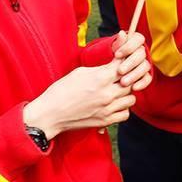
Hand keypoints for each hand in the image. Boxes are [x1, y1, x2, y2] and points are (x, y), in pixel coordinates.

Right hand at [22, 58, 137, 137]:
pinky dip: (123, 108)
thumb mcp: (80, 72)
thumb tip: (115, 60)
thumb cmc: (62, 90)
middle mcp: (107, 94)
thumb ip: (101, 68)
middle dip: (127, 78)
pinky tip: (115, 104)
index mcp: (100, 78)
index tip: (122, 60)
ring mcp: (107, 109)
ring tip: (117, 91)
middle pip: (131, 82)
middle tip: (120, 76)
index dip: (125, 61)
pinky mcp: (106, 121)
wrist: (50, 114)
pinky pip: (125, 113)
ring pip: (131, 98)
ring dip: (126, 94)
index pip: (124, 65)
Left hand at [111, 31, 152, 90]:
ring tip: (123, 82)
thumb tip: (122, 33)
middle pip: (141, 54)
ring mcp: (145, 63)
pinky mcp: (146, 75)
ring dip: (134, 74)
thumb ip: (118, 43)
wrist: (110, 72)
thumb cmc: (112, 58)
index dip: (129, 46)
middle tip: (119, 71)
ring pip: (145, 67)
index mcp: (136, 41)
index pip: (138, 39)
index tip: (117, 55)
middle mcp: (142, 51)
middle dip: (130, 63)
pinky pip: (148, 78)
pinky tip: (134, 88)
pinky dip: (142, 83)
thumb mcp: (113, 50)